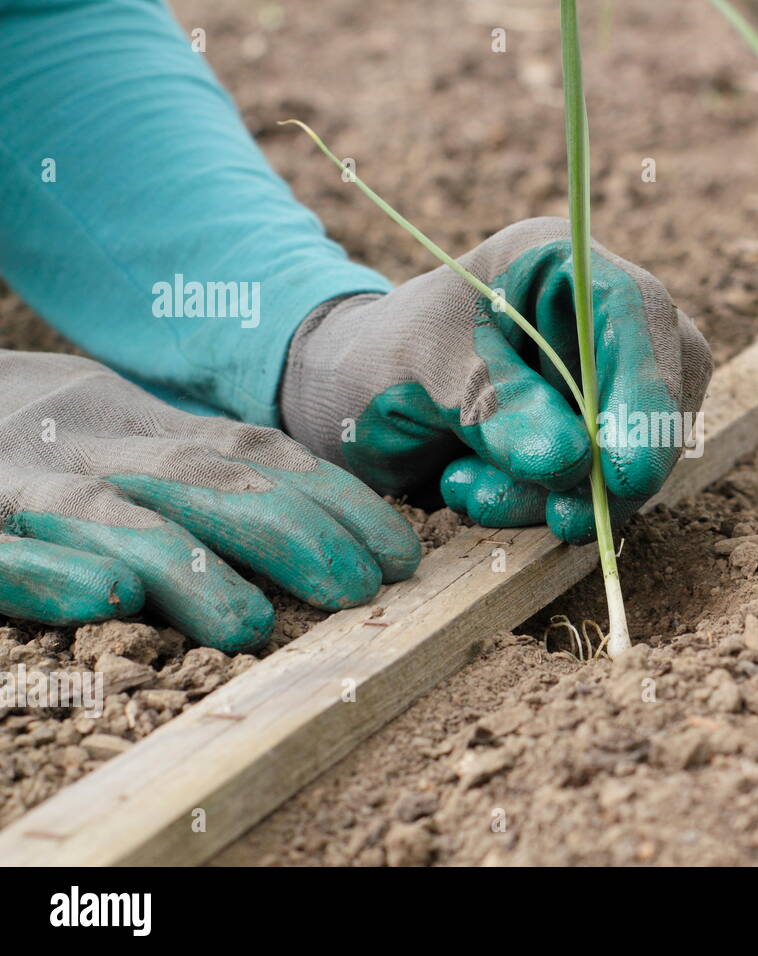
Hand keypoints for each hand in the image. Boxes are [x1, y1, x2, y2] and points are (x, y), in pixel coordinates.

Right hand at [0, 351, 420, 651]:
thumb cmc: (29, 430)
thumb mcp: (119, 428)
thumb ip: (199, 464)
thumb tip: (322, 517)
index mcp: (134, 416)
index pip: (253, 451)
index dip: (333, 499)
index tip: (400, 551)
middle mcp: (83, 439)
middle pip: (199, 478)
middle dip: (287, 530)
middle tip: (357, 588)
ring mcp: (12, 479)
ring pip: (106, 517)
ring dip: (184, 567)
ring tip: (248, 624)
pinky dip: (43, 574)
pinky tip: (100, 601)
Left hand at [280, 218, 711, 542]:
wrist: (347, 402)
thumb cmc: (375, 361)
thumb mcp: (419, 373)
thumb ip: (495, 408)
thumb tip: (570, 463)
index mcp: (559, 262)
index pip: (637, 315)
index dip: (645, 393)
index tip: (625, 474)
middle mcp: (598, 318)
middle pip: (658, 390)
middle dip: (608, 467)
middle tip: (559, 518)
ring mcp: (604, 378)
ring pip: (632, 451)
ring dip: (561, 496)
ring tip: (467, 492)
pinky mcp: (594, 435)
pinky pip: (599, 485)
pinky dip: (543, 506)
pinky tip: (475, 493)